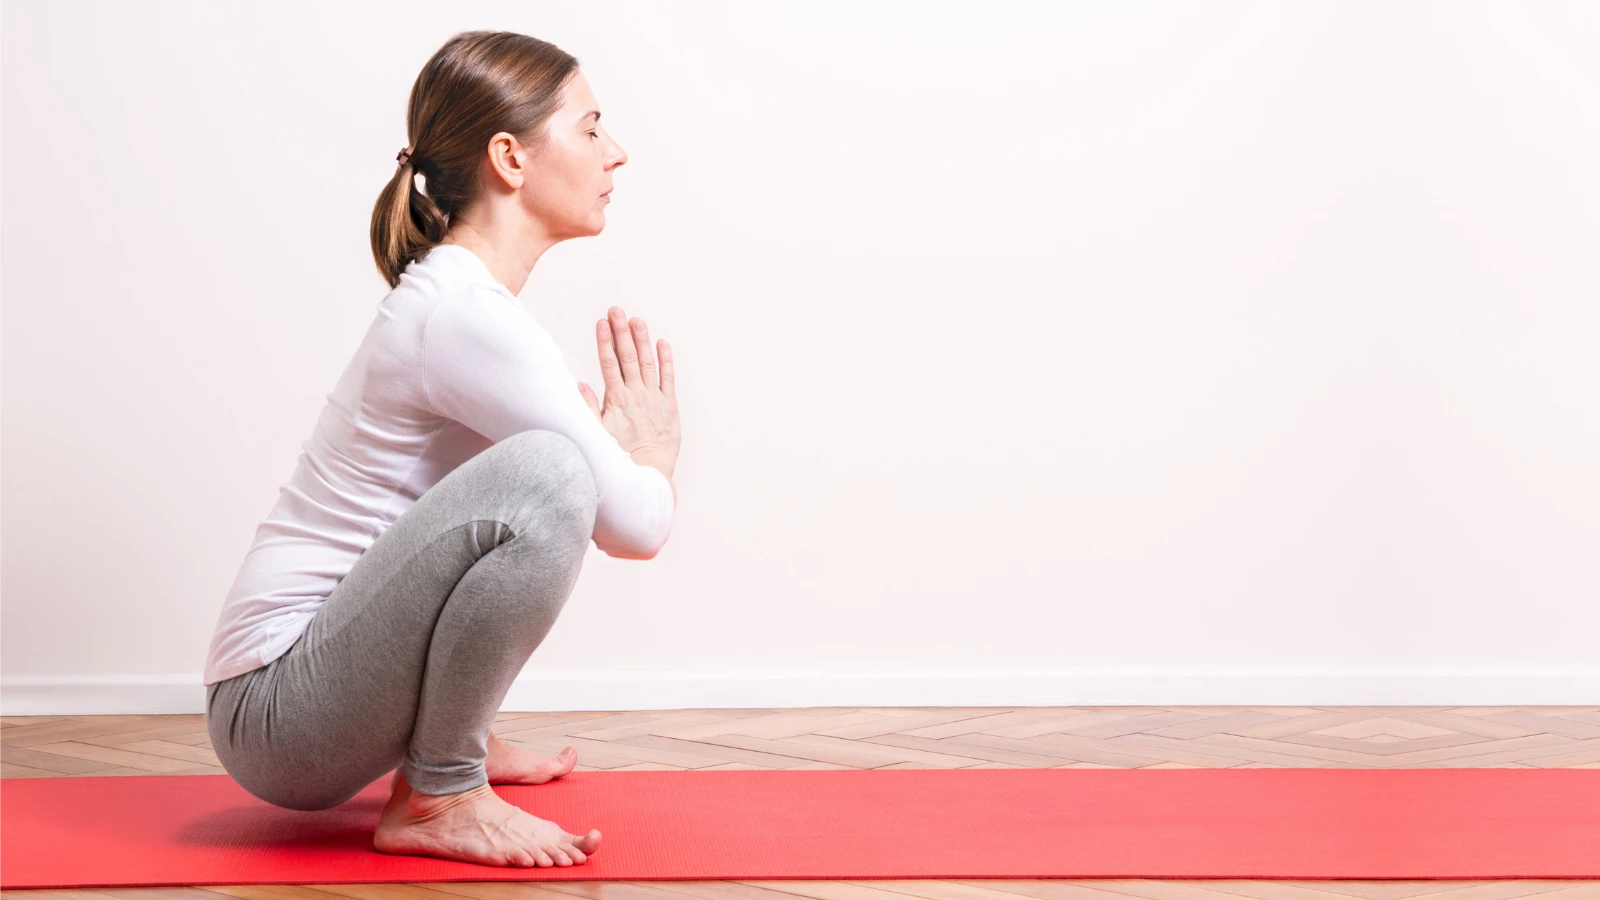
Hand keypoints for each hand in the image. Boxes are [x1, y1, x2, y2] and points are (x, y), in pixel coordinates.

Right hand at [581, 307, 680, 465]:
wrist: (648, 472)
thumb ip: (587, 407)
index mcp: (616, 400)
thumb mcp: (597, 433)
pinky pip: (669, 378)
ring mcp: (654, 398)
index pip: (609, 363)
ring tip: (636, 320)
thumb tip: (579, 384)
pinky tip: (662, 343)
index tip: (601, 322)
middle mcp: (636, 395)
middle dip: (621, 331)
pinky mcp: (670, 405)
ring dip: (642, 339)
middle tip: (616, 310)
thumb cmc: (620, 455)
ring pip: (647, 362)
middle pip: (627, 356)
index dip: (605, 341)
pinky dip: (666, 360)